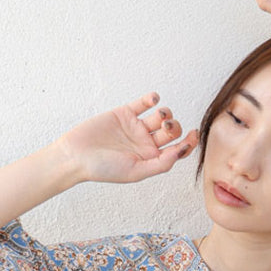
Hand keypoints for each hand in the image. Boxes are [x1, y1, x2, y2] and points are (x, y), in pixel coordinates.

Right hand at [55, 92, 198, 184]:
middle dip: (174, 128)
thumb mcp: (136, 172)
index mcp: (151, 158)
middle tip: (165, 129)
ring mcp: (136, 127)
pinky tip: (154, 99)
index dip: (189, 142)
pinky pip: (143, 103)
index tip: (194, 134)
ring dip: (166, 114)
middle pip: (171, 132)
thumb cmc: (104, 169)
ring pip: (161, 116)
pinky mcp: (124, 113)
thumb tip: (181, 151)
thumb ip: (160, 164)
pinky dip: (152, 99)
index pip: (177, 149)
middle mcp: (146, 143)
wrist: (76, 156)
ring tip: (160, 116)